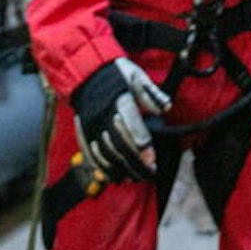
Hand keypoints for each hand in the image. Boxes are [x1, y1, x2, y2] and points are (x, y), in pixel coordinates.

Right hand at [73, 56, 172, 181]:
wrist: (88, 71)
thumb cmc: (118, 74)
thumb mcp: (137, 76)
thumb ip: (152, 94)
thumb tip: (167, 108)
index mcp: (120, 99)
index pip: (132, 126)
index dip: (143, 146)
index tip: (152, 160)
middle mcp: (104, 114)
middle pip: (119, 144)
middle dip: (135, 162)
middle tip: (148, 173)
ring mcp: (91, 124)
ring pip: (105, 152)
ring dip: (120, 169)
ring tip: (134, 178)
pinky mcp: (83, 131)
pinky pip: (91, 153)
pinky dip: (102, 168)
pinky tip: (113, 176)